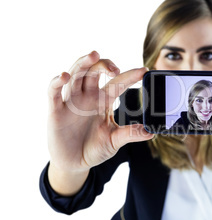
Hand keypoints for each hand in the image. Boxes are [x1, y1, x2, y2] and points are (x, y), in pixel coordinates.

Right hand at [47, 51, 152, 193]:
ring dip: (83, 63)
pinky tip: (64, 77)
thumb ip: (130, 134)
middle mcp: (88, 96)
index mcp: (104, 100)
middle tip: (115, 68)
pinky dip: (56, 82)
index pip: (118, 83)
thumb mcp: (114, 140)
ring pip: (75, 74)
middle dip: (104, 64)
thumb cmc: (94, 148)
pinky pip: (53, 92)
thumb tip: (150, 132)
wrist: (74, 163)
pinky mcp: (56, 110)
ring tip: (93, 56)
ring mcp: (71, 101)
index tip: (144, 71)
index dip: (130, 75)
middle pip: (94, 71)